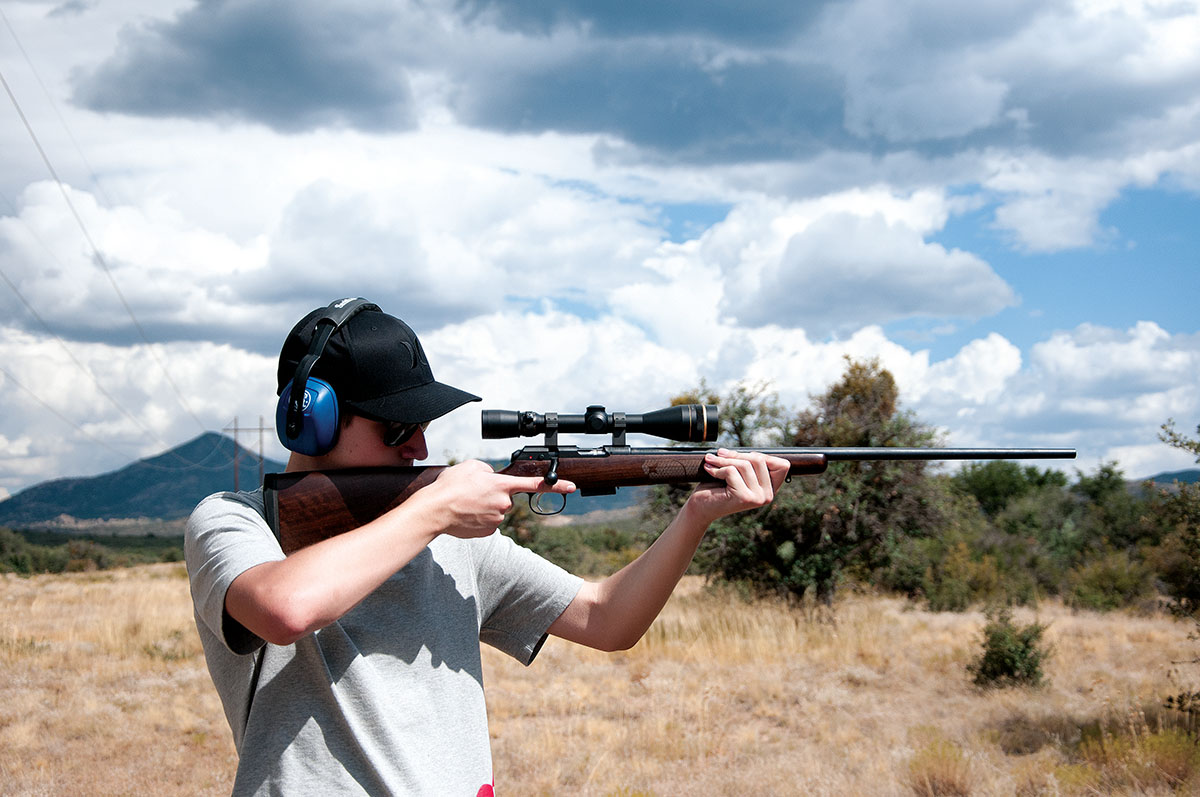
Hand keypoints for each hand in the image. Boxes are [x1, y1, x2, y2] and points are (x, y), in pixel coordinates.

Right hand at [428, 459, 575, 537]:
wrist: (434, 511)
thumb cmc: (450, 487)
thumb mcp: (470, 466)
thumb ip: (488, 469)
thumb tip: (492, 477)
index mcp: (502, 485)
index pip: (535, 484)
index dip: (556, 485)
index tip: (572, 486)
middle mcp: (504, 503)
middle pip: (506, 497)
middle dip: (494, 494)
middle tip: (473, 493)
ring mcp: (497, 519)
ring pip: (496, 510)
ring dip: (484, 506)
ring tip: (466, 503)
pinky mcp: (488, 531)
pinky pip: (488, 521)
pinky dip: (479, 518)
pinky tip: (466, 515)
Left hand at [685, 449, 789, 525]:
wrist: (700, 508)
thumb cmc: (717, 488)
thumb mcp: (738, 472)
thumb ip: (749, 463)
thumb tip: (754, 451)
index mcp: (770, 489)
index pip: (782, 465)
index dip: (762, 456)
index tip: (740, 456)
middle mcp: (768, 496)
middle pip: (759, 460)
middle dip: (736, 455)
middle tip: (719, 454)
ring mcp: (758, 498)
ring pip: (744, 465)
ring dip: (723, 460)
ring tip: (710, 461)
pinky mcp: (744, 498)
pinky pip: (732, 471)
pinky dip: (717, 469)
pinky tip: (710, 471)